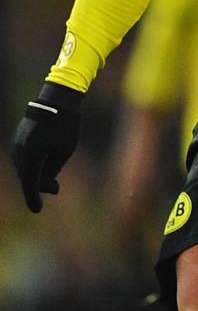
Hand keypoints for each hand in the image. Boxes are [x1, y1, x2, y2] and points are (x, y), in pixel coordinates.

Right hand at [12, 81, 83, 212]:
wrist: (56, 101)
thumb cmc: (67, 125)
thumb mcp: (65, 149)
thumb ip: (54, 167)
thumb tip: (46, 181)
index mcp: (35, 154)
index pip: (31, 183)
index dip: (33, 198)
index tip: (37, 210)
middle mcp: (22, 151)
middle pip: (27, 178)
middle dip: (39, 186)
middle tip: (55, 189)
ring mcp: (18, 145)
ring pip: (23, 170)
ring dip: (35, 176)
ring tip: (52, 179)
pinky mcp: (19, 141)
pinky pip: (23, 160)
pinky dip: (32, 166)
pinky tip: (44, 164)